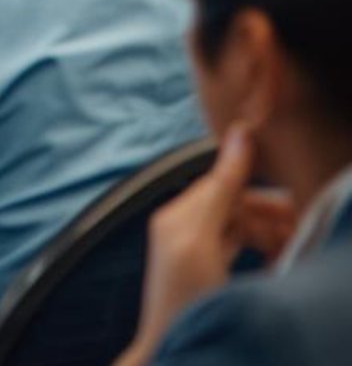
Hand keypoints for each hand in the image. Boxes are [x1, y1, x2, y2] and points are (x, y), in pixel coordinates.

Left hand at [121, 127, 295, 363]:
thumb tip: (240, 132)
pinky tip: (278, 261)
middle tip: (303, 230)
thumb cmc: (186, 301)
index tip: (295, 193)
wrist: (171, 353)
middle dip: (271, 215)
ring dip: (270, 234)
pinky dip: (259, 249)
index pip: (223, 181)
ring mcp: (190, 246)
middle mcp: (181, 224)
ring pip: (240, 225)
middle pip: (235, 204)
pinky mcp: (202, 266)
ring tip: (295, 248)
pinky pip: (235, 245)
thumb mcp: (202, 240)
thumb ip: (222, 188)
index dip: (259, 187)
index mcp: (178, 213)